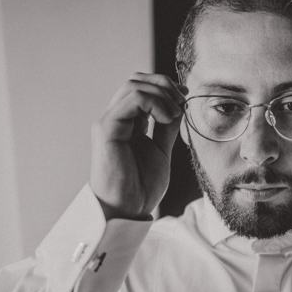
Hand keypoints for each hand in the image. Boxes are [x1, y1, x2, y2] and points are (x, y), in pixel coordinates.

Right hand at [89, 72, 186, 219]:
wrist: (126, 211)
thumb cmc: (140, 188)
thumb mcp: (161, 151)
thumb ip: (166, 129)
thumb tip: (178, 107)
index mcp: (126, 124)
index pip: (141, 88)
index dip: (164, 86)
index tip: (185, 97)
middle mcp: (115, 119)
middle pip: (136, 80)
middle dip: (164, 83)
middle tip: (182, 100)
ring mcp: (109, 122)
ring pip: (134, 85)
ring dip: (162, 93)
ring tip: (175, 115)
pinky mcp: (107, 129)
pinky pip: (132, 99)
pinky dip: (155, 102)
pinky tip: (167, 119)